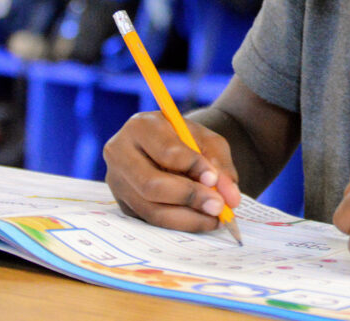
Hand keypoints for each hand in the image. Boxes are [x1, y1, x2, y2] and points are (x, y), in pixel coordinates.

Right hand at [103, 111, 241, 231]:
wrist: (169, 147)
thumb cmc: (188, 141)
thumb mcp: (207, 142)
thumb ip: (220, 165)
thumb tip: (231, 198)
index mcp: (141, 126)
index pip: (165, 151)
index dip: (191, 166)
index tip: (214, 179)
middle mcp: (120, 153)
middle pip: (151, 184)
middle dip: (189, 197)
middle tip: (219, 207)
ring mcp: (117, 182)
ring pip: (150, 208)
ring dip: (187, 218)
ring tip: (216, 218)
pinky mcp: (123, 204)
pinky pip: (151, 220)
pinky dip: (180, 224)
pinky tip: (202, 221)